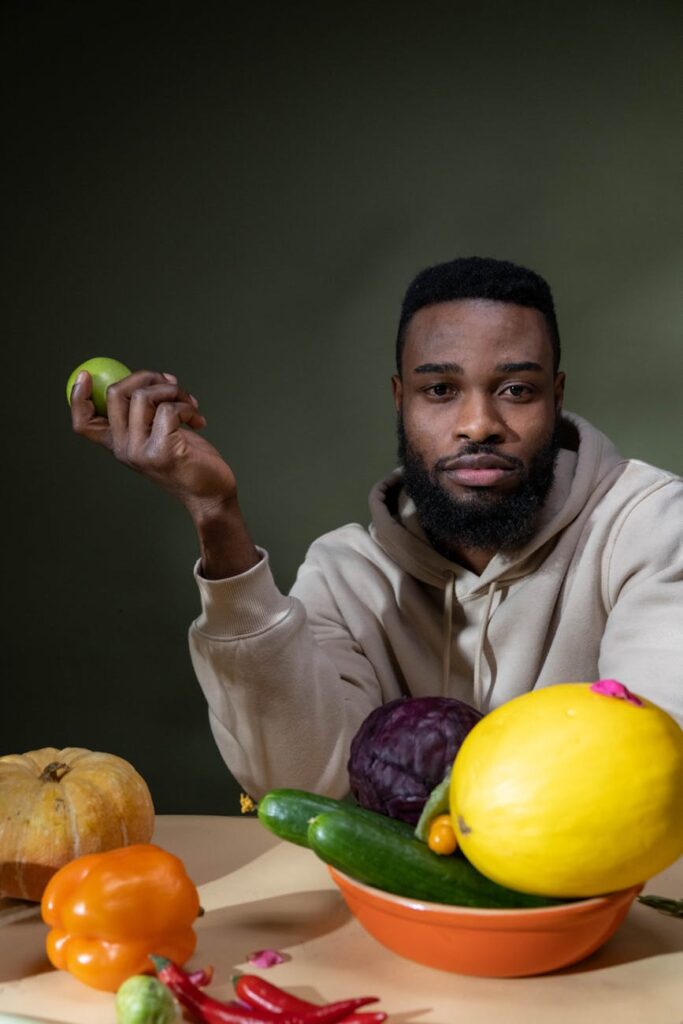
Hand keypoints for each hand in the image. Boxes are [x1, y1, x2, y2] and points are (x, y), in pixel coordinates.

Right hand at [70, 369, 236, 516]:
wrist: (210, 494)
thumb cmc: (189, 460)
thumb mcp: (162, 433)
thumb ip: (152, 410)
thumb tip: (158, 377)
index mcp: (118, 445)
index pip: (83, 423)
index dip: (77, 398)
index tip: (85, 375)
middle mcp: (123, 450)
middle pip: (115, 394)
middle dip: (147, 377)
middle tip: (172, 385)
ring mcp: (140, 452)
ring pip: (142, 396)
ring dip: (173, 391)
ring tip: (190, 404)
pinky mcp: (162, 451)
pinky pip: (169, 409)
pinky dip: (187, 406)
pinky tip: (198, 421)